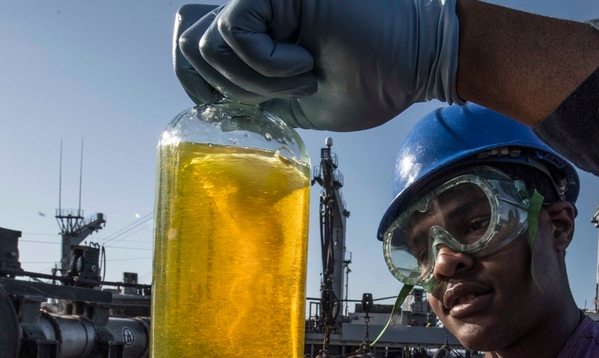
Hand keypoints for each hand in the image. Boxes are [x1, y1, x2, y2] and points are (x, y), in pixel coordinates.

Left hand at [174, 0, 461, 130]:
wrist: (415, 64)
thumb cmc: (372, 82)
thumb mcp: (296, 102)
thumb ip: (252, 95)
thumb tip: (211, 103)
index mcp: (257, 28)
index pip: (188, 44)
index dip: (199, 83)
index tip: (247, 107)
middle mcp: (253, 6)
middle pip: (183, 41)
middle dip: (224, 88)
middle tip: (278, 95)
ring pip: (205, 45)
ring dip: (256, 81)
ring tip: (302, 77)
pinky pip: (234, 35)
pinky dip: (268, 66)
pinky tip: (305, 63)